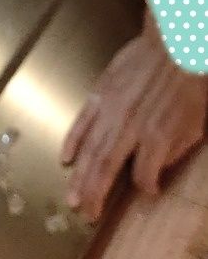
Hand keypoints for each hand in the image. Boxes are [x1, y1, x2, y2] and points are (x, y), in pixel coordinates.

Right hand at [61, 21, 207, 222]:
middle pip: (106, 167)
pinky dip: (72, 140)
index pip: (143, 175)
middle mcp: (129, 127)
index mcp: (156, 137)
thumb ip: (174, 151)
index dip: (144, 188)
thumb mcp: (193, 124)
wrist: (171, 46)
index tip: (145, 191)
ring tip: (71, 196)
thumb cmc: (186, 84)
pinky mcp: (99, 94)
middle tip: (85, 212)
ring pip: (90, 148)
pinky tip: (66, 158)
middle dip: (94, 193)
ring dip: (79, 175)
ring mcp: (110, 110)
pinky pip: (82, 121)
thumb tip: (157, 170)